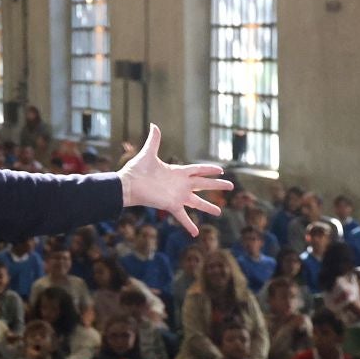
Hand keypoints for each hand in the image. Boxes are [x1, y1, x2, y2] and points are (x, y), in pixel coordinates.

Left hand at [116, 125, 231, 236]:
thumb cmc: (136, 170)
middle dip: (217, 185)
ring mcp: (177, 196)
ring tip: (219, 212)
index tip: (221, 170)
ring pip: (197, 202)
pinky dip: (189, 225)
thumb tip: (154, 124)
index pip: (198, 169)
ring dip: (208, 207)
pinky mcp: (171, 205)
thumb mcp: (147, 153)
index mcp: (178, 171)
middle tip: (231, 186)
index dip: (209, 169)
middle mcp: (181, 184)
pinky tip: (196, 234)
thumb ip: (154, 140)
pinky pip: (183, 217)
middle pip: (204, 184)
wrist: (128, 185)